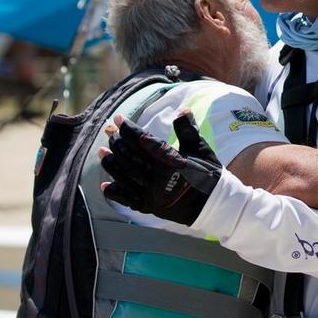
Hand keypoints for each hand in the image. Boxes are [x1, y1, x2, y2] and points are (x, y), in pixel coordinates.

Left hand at [99, 111, 221, 224]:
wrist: (216, 205)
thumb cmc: (209, 174)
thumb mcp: (201, 149)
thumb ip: (188, 130)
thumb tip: (182, 110)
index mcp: (169, 161)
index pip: (142, 140)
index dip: (128, 128)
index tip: (119, 118)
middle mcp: (156, 178)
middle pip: (129, 156)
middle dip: (117, 143)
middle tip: (110, 134)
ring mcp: (151, 194)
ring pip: (123, 176)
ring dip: (111, 164)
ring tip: (102, 154)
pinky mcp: (150, 207)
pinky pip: (127, 200)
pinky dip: (114, 193)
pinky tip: (105, 186)